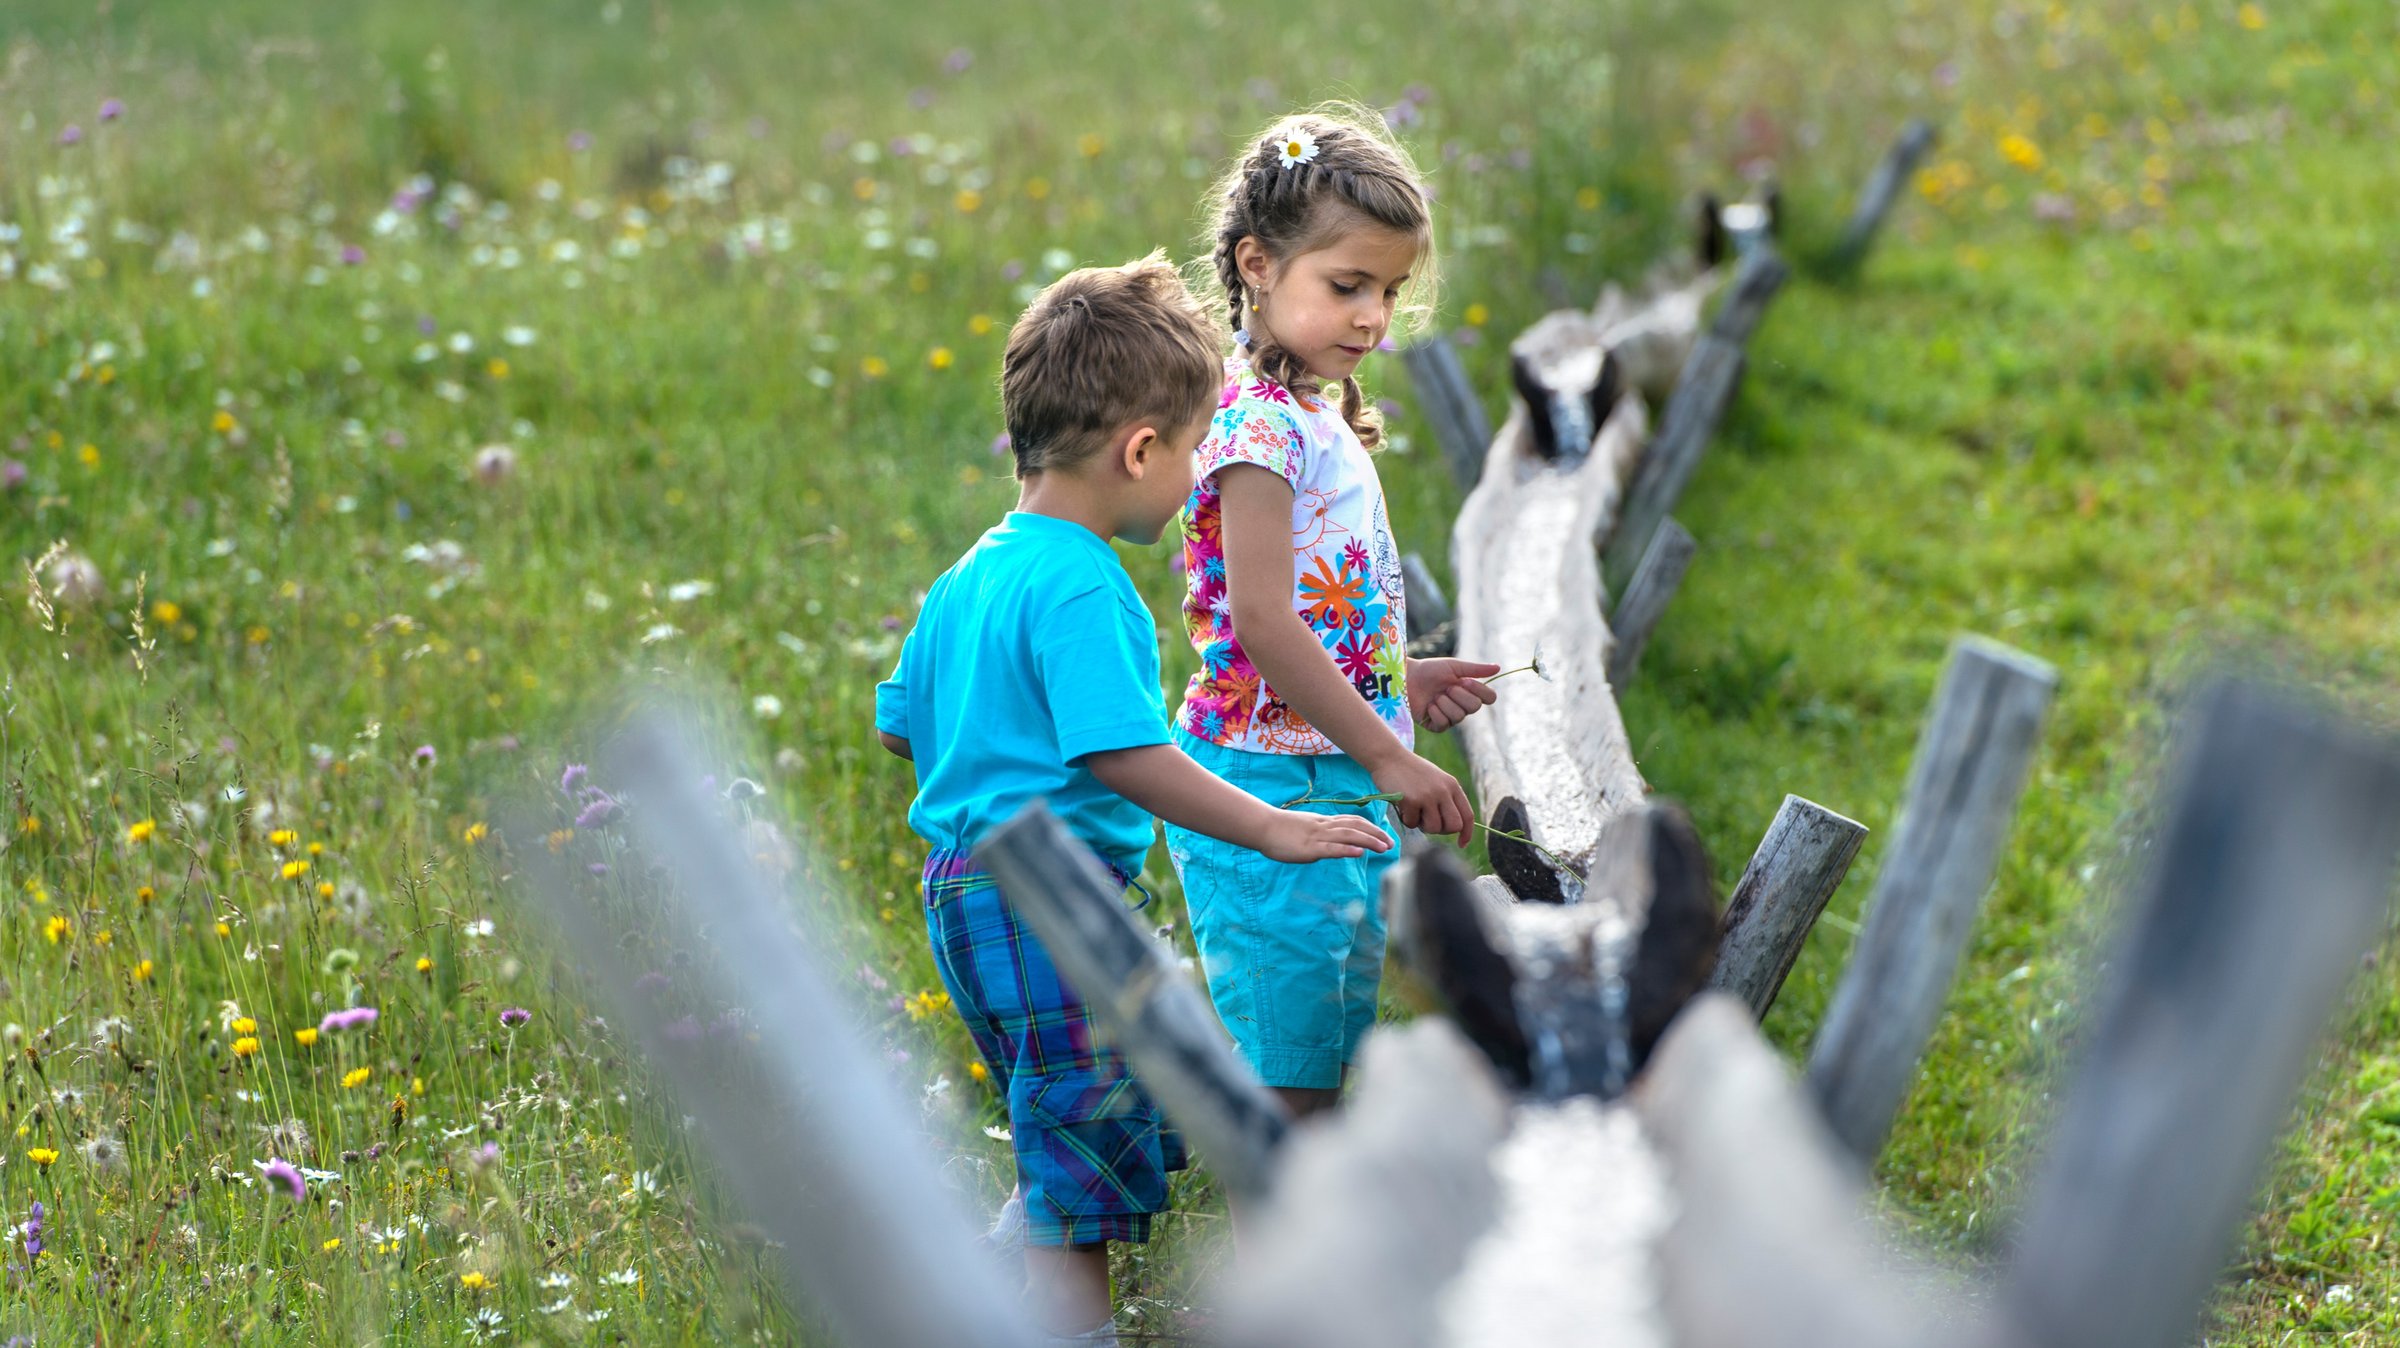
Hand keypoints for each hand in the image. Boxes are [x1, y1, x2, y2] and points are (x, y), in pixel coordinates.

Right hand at [1258, 809, 1393, 863]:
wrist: (1264, 826)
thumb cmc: (1281, 829)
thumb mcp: (1306, 828)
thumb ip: (1321, 833)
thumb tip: (1332, 841)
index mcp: (1325, 822)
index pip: (1353, 821)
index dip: (1371, 827)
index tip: (1384, 835)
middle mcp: (1325, 827)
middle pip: (1356, 827)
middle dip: (1376, 835)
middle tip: (1392, 843)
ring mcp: (1318, 837)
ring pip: (1348, 835)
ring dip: (1368, 841)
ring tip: (1383, 848)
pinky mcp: (1310, 848)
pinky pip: (1331, 848)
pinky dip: (1347, 850)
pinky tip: (1359, 853)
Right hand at [1371, 752, 1474, 846]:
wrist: (1389, 757)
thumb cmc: (1411, 772)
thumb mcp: (1436, 780)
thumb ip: (1447, 799)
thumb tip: (1455, 827)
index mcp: (1452, 786)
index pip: (1467, 815)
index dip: (1467, 833)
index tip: (1461, 844)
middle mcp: (1443, 791)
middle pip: (1454, 826)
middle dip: (1442, 831)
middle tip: (1429, 823)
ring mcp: (1427, 796)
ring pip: (1434, 828)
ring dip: (1423, 826)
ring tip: (1414, 812)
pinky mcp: (1411, 800)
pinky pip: (1413, 824)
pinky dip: (1407, 819)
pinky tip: (1402, 806)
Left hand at [1407, 658, 1500, 732]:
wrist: (1407, 677)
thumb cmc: (1430, 670)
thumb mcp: (1454, 666)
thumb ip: (1475, 669)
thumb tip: (1499, 667)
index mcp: (1470, 692)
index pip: (1489, 698)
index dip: (1479, 690)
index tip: (1464, 681)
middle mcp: (1463, 706)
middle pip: (1474, 707)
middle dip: (1458, 695)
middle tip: (1445, 688)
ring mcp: (1451, 717)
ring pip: (1459, 716)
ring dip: (1444, 702)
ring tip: (1435, 696)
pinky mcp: (1437, 726)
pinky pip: (1443, 723)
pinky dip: (1435, 712)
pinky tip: (1428, 705)